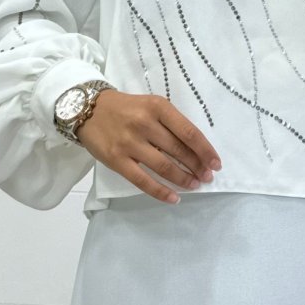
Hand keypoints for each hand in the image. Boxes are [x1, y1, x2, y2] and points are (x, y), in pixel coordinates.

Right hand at [76, 89, 221, 204]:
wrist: (87, 109)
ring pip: (164, 166)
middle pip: (179, 150)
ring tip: (194, 185)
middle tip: (207, 177)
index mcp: (157, 107)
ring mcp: (129, 143)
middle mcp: (145, 123)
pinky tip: (174, 198)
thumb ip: (170, 123)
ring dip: (183, 179)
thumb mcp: (150, 105)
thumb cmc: (125, 108)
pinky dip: (161, 192)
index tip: (216, 163)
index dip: (205, 151)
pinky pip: (143, 181)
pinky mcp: (117, 160)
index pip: (189, 132)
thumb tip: (195, 149)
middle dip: (197, 166)